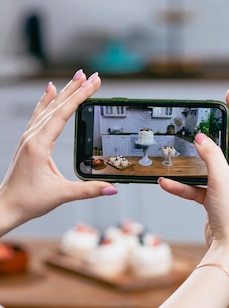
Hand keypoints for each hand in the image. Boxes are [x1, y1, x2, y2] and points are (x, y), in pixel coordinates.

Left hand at [0, 70, 116, 235]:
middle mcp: (32, 137)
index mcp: (39, 145)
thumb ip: (89, 190)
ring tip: (76, 78)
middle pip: (56, 106)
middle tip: (91, 74)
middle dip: (75, 89)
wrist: (7, 206)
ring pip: (48, 108)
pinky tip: (50, 92)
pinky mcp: (29, 142)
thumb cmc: (29, 200)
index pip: (63, 114)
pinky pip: (39, 115)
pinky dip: (47, 101)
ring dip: (63, 92)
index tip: (94, 83)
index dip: (80, 96)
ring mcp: (29, 138)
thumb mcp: (61, 195)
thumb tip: (112, 188)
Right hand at [158, 85, 228, 274]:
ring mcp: (226, 185)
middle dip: (208, 133)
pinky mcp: (214, 198)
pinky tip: (165, 182)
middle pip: (221, 145)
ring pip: (205, 166)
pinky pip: (195, 186)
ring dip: (189, 163)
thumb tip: (201, 137)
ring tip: (174, 148)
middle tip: (198, 113)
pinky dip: (182, 185)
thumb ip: (210, 156)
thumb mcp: (221, 180)